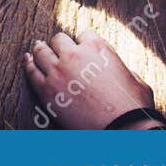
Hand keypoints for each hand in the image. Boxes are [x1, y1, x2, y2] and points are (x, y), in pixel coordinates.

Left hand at [24, 30, 157, 129]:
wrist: (122, 130)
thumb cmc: (133, 107)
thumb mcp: (137, 80)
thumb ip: (122, 68)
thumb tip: (119, 71)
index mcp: (97, 47)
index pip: (84, 34)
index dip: (83, 43)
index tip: (82, 48)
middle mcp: (75, 54)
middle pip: (59, 40)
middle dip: (61, 45)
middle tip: (59, 50)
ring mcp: (58, 71)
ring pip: (41, 51)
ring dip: (41, 50)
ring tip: (39, 49)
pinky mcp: (46, 89)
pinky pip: (31, 71)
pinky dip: (29, 64)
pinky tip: (28, 60)